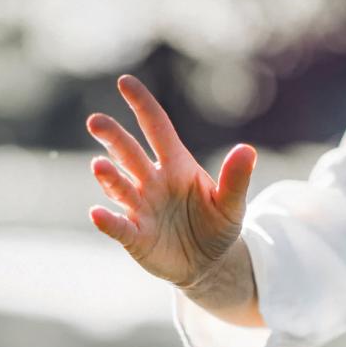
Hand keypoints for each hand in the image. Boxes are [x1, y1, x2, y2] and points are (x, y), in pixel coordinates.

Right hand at [86, 74, 256, 288]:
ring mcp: (141, 208)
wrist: (210, 264)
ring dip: (108, 177)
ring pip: (120, 187)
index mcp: (176, 165)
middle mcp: (152, 181)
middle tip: (96, 122)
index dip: (142, 106)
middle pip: (129, 153)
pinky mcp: (136, 237)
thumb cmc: (218, 225)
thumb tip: (248, 150)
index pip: (157, 128)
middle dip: (113, 138)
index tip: (125, 82)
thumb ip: (236, 179)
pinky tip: (98, 214)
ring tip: (99, 166)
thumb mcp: (231, 204)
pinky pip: (119, 227)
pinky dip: (108, 221)